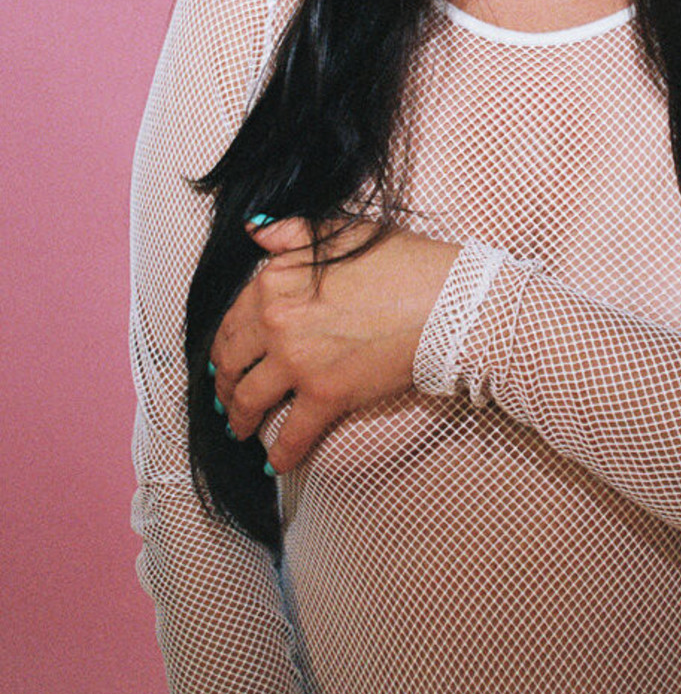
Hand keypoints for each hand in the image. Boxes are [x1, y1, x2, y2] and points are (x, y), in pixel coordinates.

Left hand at [210, 216, 459, 473]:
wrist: (444, 300)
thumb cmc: (402, 262)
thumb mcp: (341, 230)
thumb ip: (291, 232)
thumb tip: (255, 229)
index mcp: (274, 282)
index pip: (231, 320)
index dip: (224, 344)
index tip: (225, 357)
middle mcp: (276, 322)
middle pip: (232, 363)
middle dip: (223, 384)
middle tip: (226, 396)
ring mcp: (298, 362)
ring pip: (250, 401)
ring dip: (240, 419)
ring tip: (241, 429)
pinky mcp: (325, 396)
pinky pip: (292, 434)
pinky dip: (282, 454)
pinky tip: (276, 464)